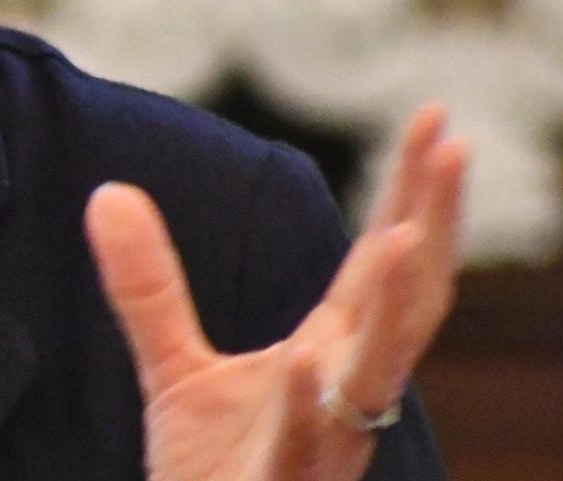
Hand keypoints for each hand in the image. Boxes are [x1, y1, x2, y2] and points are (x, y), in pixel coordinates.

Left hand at [86, 104, 465, 480]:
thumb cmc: (217, 477)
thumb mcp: (174, 371)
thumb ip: (149, 287)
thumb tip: (107, 192)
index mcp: (334, 355)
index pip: (384, 261)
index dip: (414, 192)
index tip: (438, 117)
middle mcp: (348, 394)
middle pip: (407, 299)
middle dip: (435, 222)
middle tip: (455, 144)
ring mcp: (328, 445)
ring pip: (376, 375)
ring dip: (394, 308)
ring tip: (405, 235)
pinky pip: (308, 447)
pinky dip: (311, 407)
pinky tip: (305, 362)